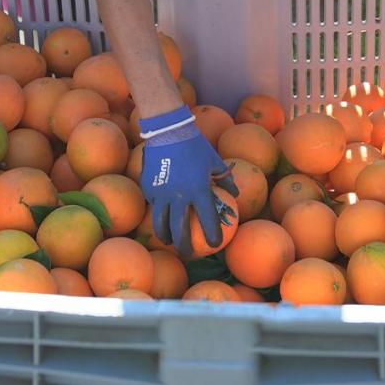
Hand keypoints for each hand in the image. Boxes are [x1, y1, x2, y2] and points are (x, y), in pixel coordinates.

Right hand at [138, 108, 237, 255]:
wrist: (168, 130)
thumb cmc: (195, 145)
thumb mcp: (214, 161)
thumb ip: (225, 179)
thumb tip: (235, 194)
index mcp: (199, 190)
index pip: (208, 220)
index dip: (212, 236)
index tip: (214, 245)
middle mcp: (179, 196)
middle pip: (180, 230)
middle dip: (184, 247)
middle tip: (188, 254)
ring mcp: (161, 193)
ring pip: (160, 223)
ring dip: (166, 236)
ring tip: (170, 242)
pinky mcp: (149, 188)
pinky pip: (153, 205)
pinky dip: (157, 213)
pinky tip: (161, 217)